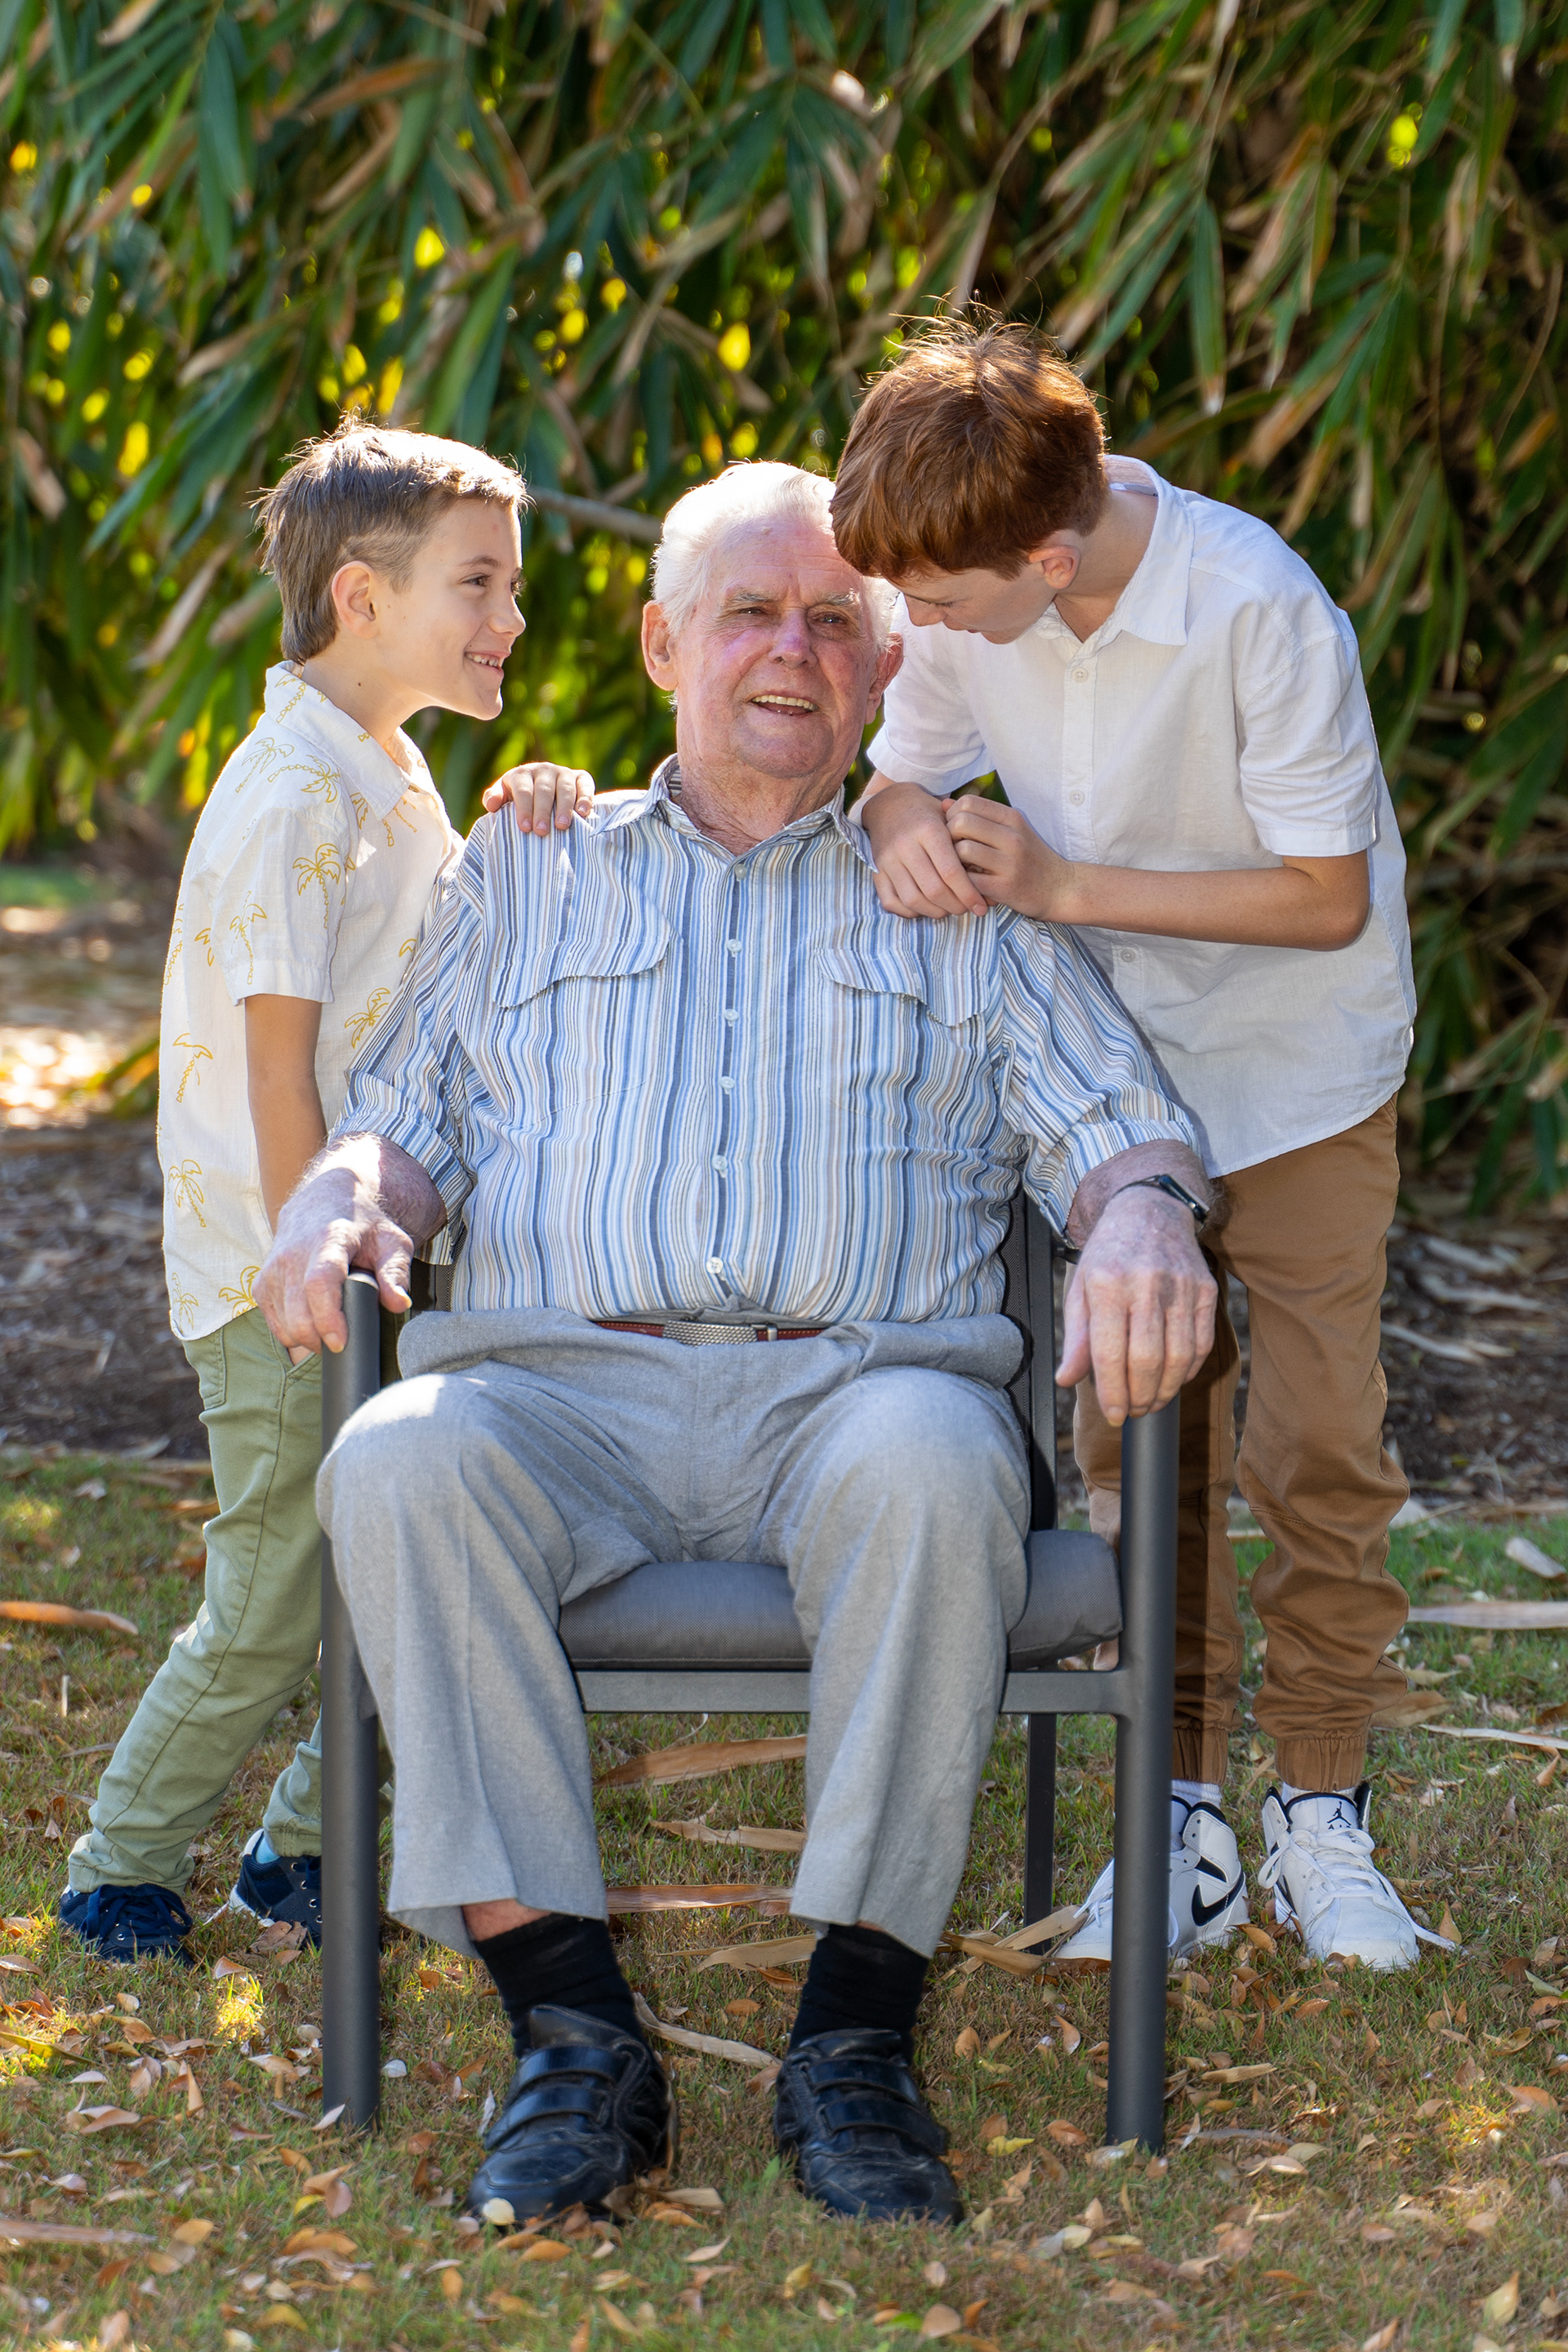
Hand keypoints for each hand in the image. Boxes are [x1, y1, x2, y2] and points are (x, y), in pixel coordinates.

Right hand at [254, 1167, 414, 1356]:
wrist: (324, 1201)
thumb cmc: (363, 1226)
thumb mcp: (391, 1242)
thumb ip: (397, 1272)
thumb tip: (399, 1304)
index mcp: (328, 1239)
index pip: (319, 1283)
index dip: (327, 1317)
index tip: (341, 1342)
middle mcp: (293, 1253)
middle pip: (298, 1312)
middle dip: (321, 1339)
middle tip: (343, 1342)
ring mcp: (273, 1268)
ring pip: (284, 1324)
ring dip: (307, 1338)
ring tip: (329, 1330)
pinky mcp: (261, 1282)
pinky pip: (273, 1323)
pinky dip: (291, 1332)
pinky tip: (310, 1322)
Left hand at [481, 761, 595, 836]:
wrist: (545, 793)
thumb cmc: (520, 801)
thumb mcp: (504, 798)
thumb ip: (494, 799)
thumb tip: (491, 805)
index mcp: (522, 774)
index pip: (523, 790)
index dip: (524, 808)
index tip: (525, 828)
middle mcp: (543, 770)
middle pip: (543, 790)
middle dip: (542, 811)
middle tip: (542, 832)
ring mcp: (563, 773)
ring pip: (564, 788)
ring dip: (564, 807)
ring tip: (562, 826)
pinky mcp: (581, 777)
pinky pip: (585, 785)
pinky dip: (585, 798)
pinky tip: (583, 813)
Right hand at [860, 780, 985, 917]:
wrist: (889, 803)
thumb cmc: (928, 814)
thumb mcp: (950, 819)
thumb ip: (968, 846)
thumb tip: (988, 880)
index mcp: (928, 830)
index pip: (951, 872)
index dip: (968, 894)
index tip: (981, 906)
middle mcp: (905, 845)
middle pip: (933, 890)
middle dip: (955, 906)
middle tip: (967, 909)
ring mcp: (887, 860)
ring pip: (913, 900)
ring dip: (935, 912)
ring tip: (948, 909)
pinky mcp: (876, 871)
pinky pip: (891, 902)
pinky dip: (910, 911)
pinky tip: (925, 907)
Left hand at [945, 798, 1072, 919]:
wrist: (1061, 888)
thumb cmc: (1030, 858)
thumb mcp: (1012, 830)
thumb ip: (981, 816)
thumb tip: (944, 804)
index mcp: (1012, 818)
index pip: (968, 802)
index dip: (952, 815)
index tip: (955, 831)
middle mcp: (1012, 836)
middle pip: (960, 822)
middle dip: (948, 837)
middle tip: (952, 851)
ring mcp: (1009, 862)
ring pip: (961, 850)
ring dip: (953, 861)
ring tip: (960, 868)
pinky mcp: (1004, 887)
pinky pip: (968, 880)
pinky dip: (961, 883)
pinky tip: (967, 885)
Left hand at [1056, 1188, 1215, 1424]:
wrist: (1149, 1211)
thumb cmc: (1109, 1256)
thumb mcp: (1080, 1289)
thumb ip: (1076, 1338)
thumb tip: (1066, 1380)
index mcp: (1106, 1284)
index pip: (1109, 1353)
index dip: (1112, 1392)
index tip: (1114, 1415)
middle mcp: (1145, 1284)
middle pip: (1146, 1360)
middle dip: (1140, 1397)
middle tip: (1133, 1411)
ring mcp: (1180, 1286)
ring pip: (1178, 1357)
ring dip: (1165, 1390)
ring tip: (1151, 1401)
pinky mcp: (1205, 1290)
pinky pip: (1201, 1343)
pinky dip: (1188, 1370)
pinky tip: (1174, 1379)